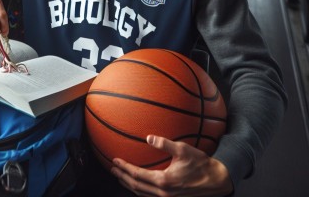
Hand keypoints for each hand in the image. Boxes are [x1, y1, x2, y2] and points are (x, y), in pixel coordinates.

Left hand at [110, 135, 233, 195]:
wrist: (216, 181)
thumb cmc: (200, 164)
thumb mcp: (182, 150)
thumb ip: (164, 143)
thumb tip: (148, 138)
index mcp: (164, 181)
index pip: (137, 175)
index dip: (124, 168)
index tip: (115, 161)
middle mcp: (163, 193)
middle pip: (136, 187)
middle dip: (122, 177)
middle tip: (112, 169)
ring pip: (141, 194)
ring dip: (129, 184)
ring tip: (120, 176)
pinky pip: (149, 195)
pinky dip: (139, 189)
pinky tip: (137, 182)